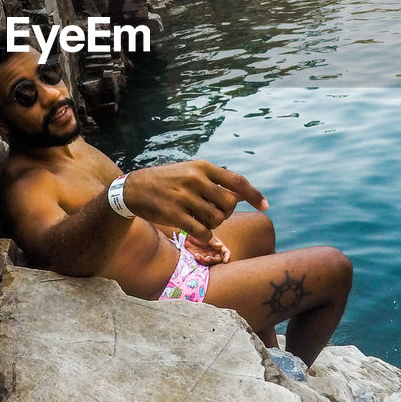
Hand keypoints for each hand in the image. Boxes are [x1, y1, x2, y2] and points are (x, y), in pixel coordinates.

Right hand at [123, 160, 267, 241]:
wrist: (134, 188)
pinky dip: (204, 234)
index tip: (266, 206)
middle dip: (226, 212)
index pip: (237, 181)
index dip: (254, 194)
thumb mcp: (191, 172)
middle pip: (229, 204)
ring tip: (200, 219)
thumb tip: (241, 195)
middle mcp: (195, 179)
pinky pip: (203, 231)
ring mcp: (184, 197)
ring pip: (217, 219)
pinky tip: (196, 230)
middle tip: (214, 212)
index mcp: (202, 167)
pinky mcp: (174, 214)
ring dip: (213, 224)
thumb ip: (214, 181)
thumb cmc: (169, 181)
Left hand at [185, 233, 229, 265]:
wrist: (188, 236)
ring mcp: (208, 255)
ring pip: (209, 262)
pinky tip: (195, 255)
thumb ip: (213, 242)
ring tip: (198, 256)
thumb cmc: (199, 234)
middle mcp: (214, 251)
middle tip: (207, 259)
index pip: (226, 252)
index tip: (225, 261)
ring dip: (204, 261)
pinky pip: (202, 262)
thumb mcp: (207, 237)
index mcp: (218, 246)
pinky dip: (199, 260)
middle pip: (218, 260)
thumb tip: (221, 245)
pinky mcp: (201, 258)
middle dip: (212, 260)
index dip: (227, 257)